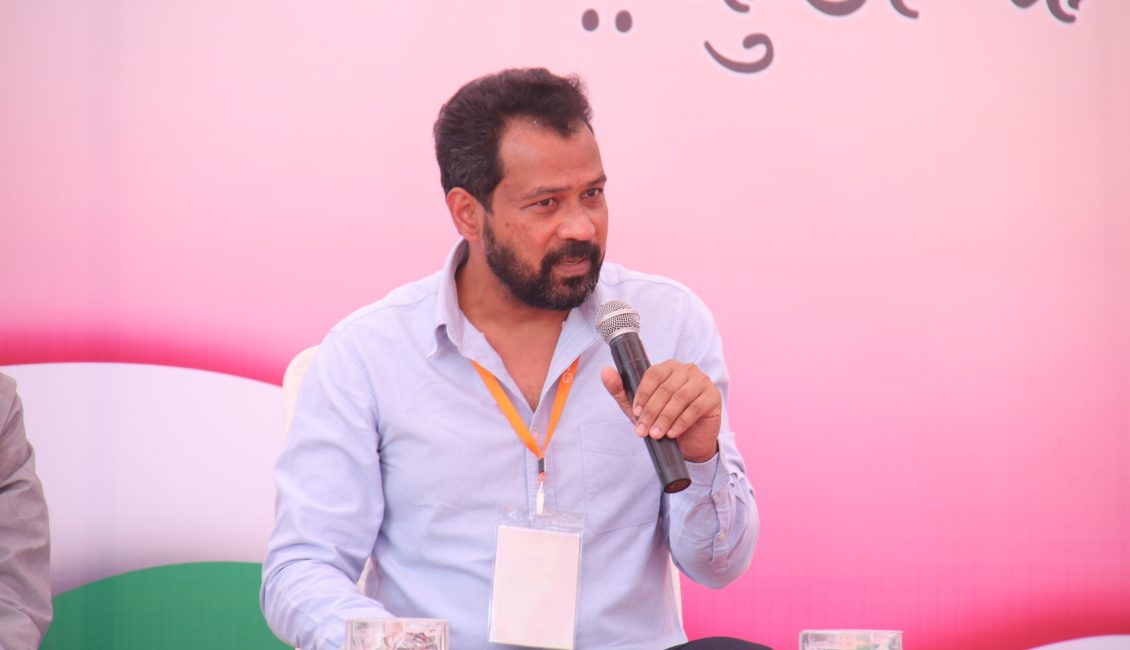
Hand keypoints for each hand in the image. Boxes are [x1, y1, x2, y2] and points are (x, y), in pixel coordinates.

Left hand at [600, 360, 720, 462]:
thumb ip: (621, 390)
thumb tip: (605, 372)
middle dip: (652, 411)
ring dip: (665, 418)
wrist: (689, 441)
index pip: (653, 374)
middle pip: (666, 388)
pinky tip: (672, 433)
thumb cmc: (663, 420)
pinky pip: (695, 407)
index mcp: (668, 367)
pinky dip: (681, 421)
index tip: (635, 412)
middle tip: (643, 430)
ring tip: (656, 434)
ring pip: (680, 397)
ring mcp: (702, 381)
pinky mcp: (713, 396)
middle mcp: (686, 370)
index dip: (643, 394)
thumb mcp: (639, 407)